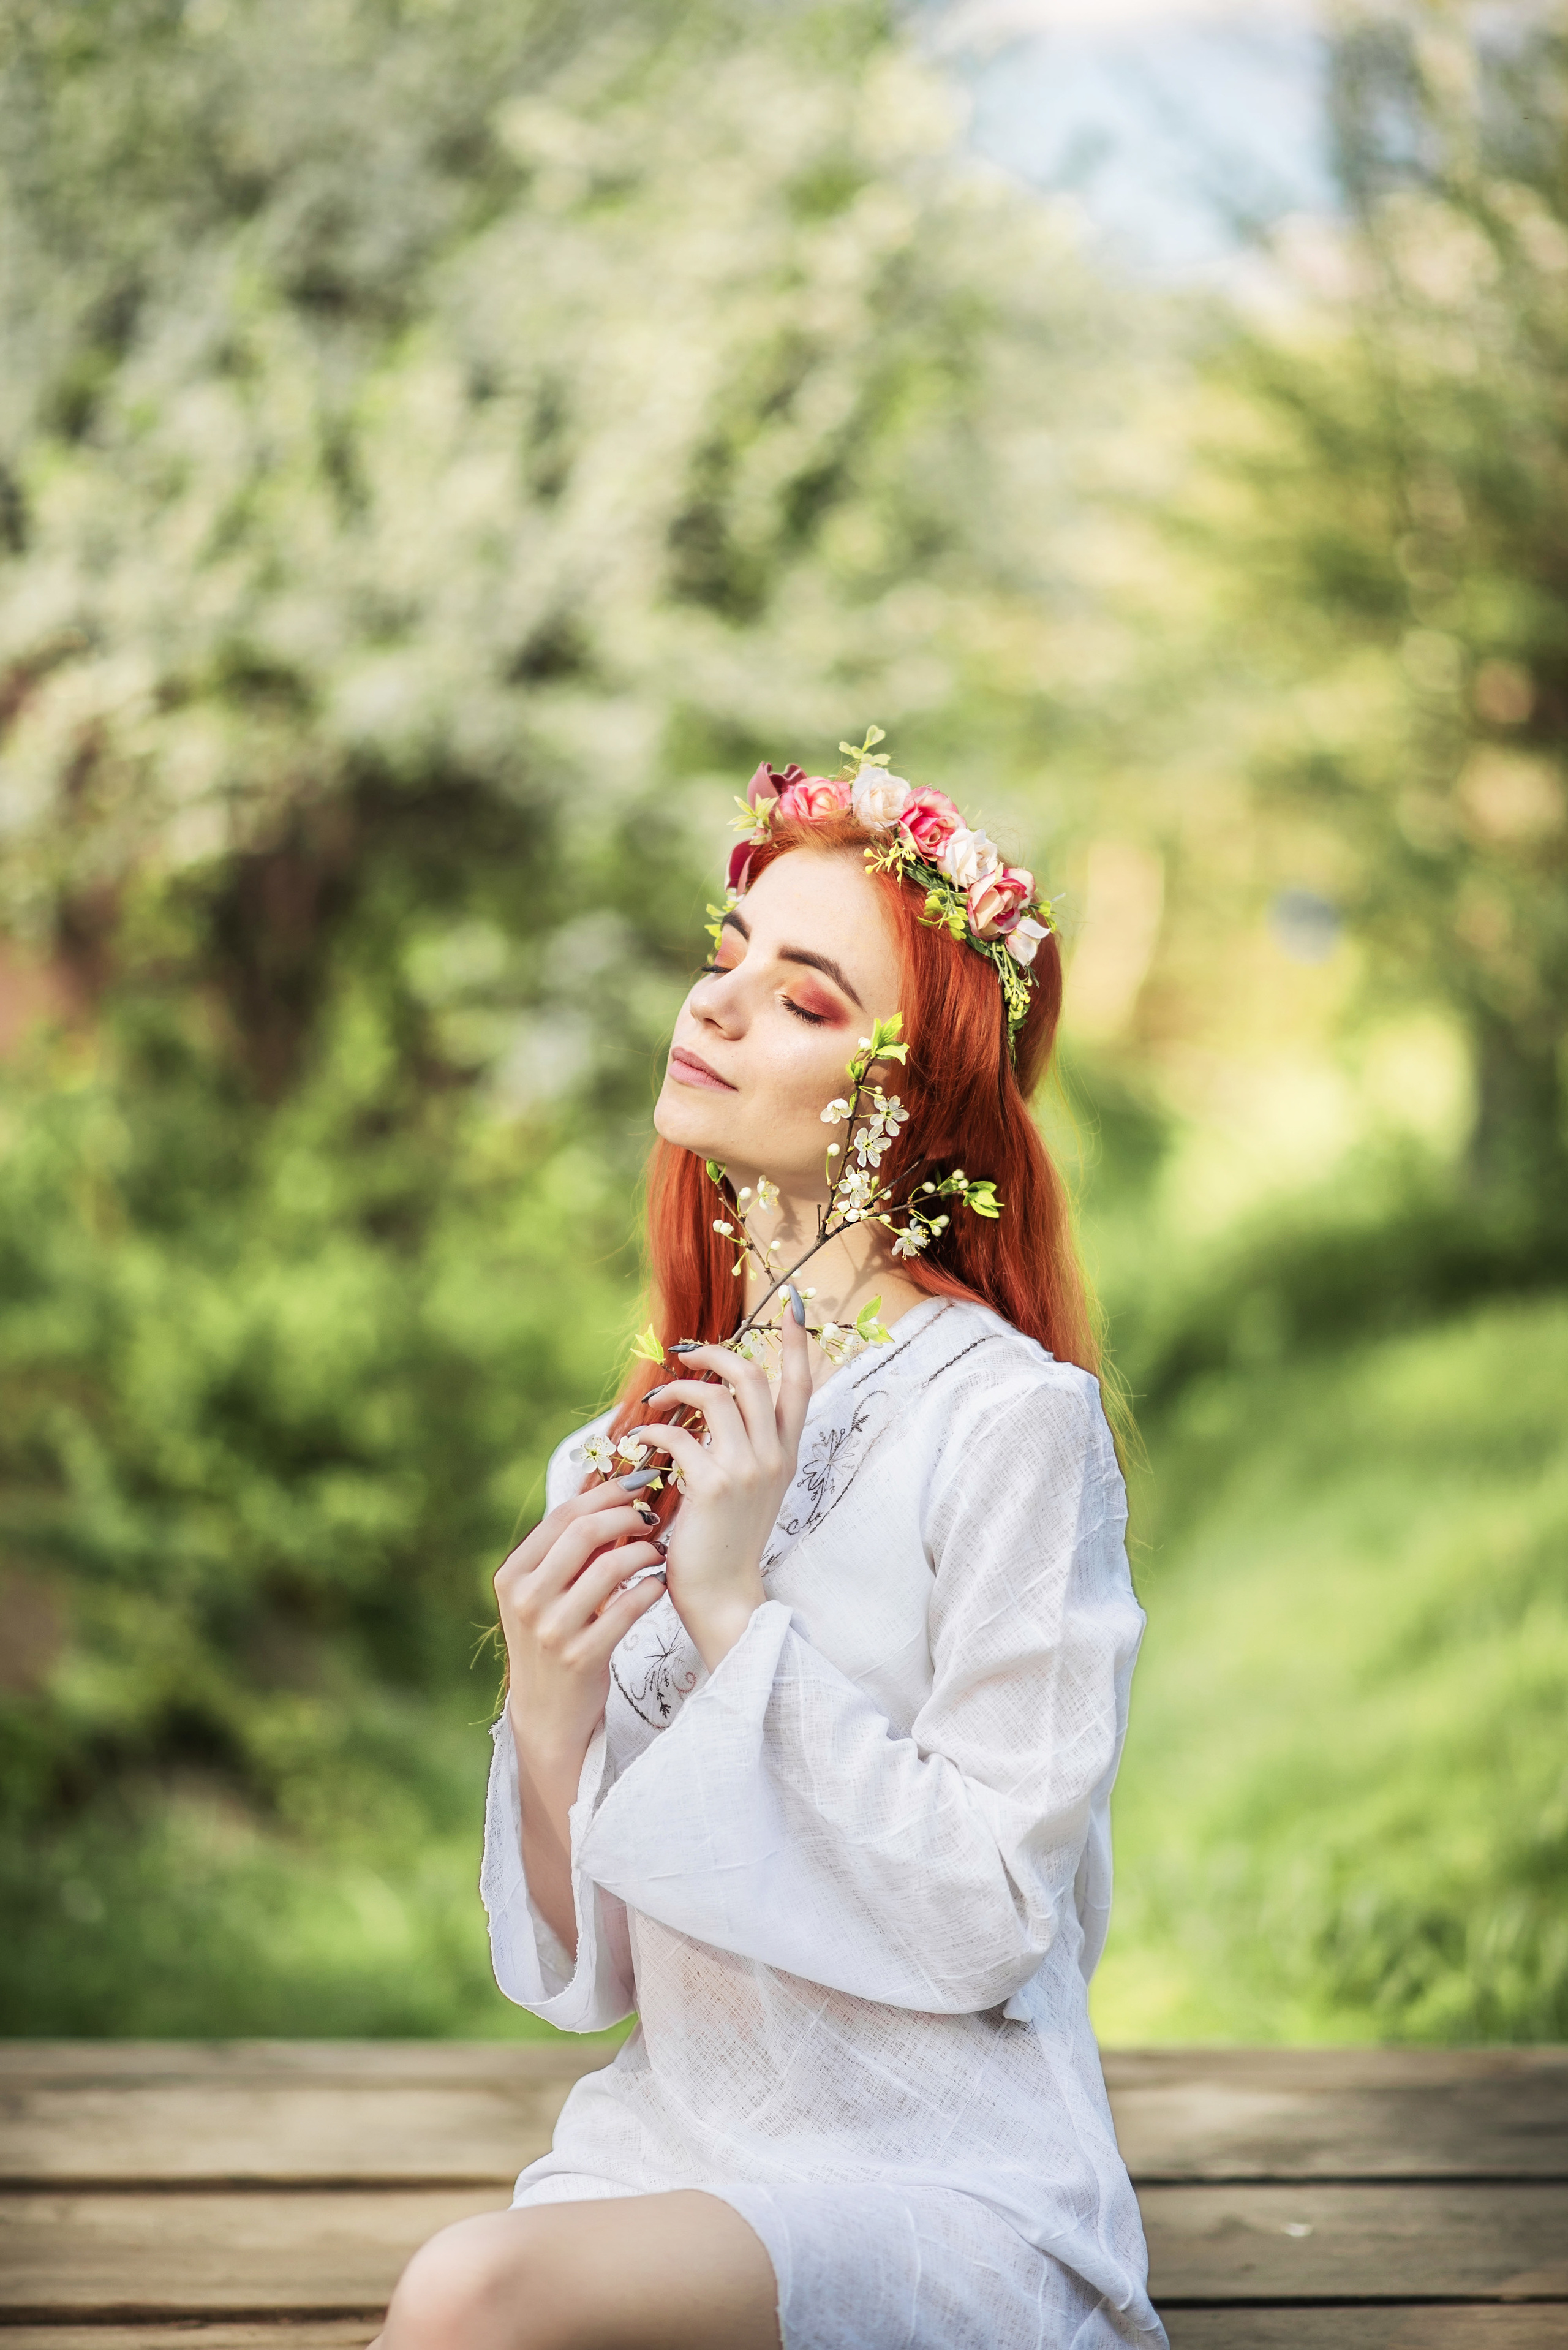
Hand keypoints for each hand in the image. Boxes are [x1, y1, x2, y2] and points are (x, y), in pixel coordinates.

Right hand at [495, 1481, 667, 1782]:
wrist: (547, 1714)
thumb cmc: (553, 1641)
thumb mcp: (541, 1596)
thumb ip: (564, 1554)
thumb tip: (611, 1497)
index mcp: (511, 1575)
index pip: (561, 1516)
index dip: (605, 1493)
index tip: (637, 1484)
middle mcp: (526, 1599)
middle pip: (584, 1532)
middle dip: (626, 1516)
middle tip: (652, 1518)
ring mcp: (552, 1630)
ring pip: (609, 1567)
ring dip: (643, 1552)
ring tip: (658, 1552)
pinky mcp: (581, 1656)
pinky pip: (627, 1608)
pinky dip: (649, 1589)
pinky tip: (658, 1585)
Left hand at [627, 1302, 811, 1670]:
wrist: (724, 1599)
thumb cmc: (726, 1545)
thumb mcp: (748, 1490)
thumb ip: (741, 1447)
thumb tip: (712, 1403)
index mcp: (786, 1454)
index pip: (801, 1385)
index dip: (796, 1341)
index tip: (791, 1303)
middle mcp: (773, 1456)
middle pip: (752, 1376)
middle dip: (713, 1353)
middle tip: (683, 1353)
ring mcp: (747, 1469)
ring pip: (715, 1395)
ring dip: (677, 1389)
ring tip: (654, 1405)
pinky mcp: (714, 1485)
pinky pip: (679, 1434)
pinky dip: (652, 1431)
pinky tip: (637, 1443)